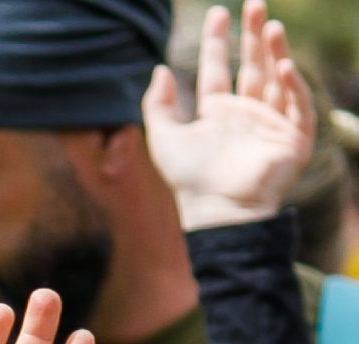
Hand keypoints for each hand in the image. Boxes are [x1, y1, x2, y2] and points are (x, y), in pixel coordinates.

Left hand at [145, 3, 314, 231]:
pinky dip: (292, 85)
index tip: (219, 13)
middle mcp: (245, 114)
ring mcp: (270, 123)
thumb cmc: (189, 181)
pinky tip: (282, 66)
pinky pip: (297, 105)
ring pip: (276, 79)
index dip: (218, 42)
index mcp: (216, 114)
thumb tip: (159, 69)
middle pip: (251, 65)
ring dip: (275, 52)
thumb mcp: (164, 140)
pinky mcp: (292, 137)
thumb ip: (157, 106)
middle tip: (254, 3)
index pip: (218, 69)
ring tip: (270, 26)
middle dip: (252, 35)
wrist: (217, 212)